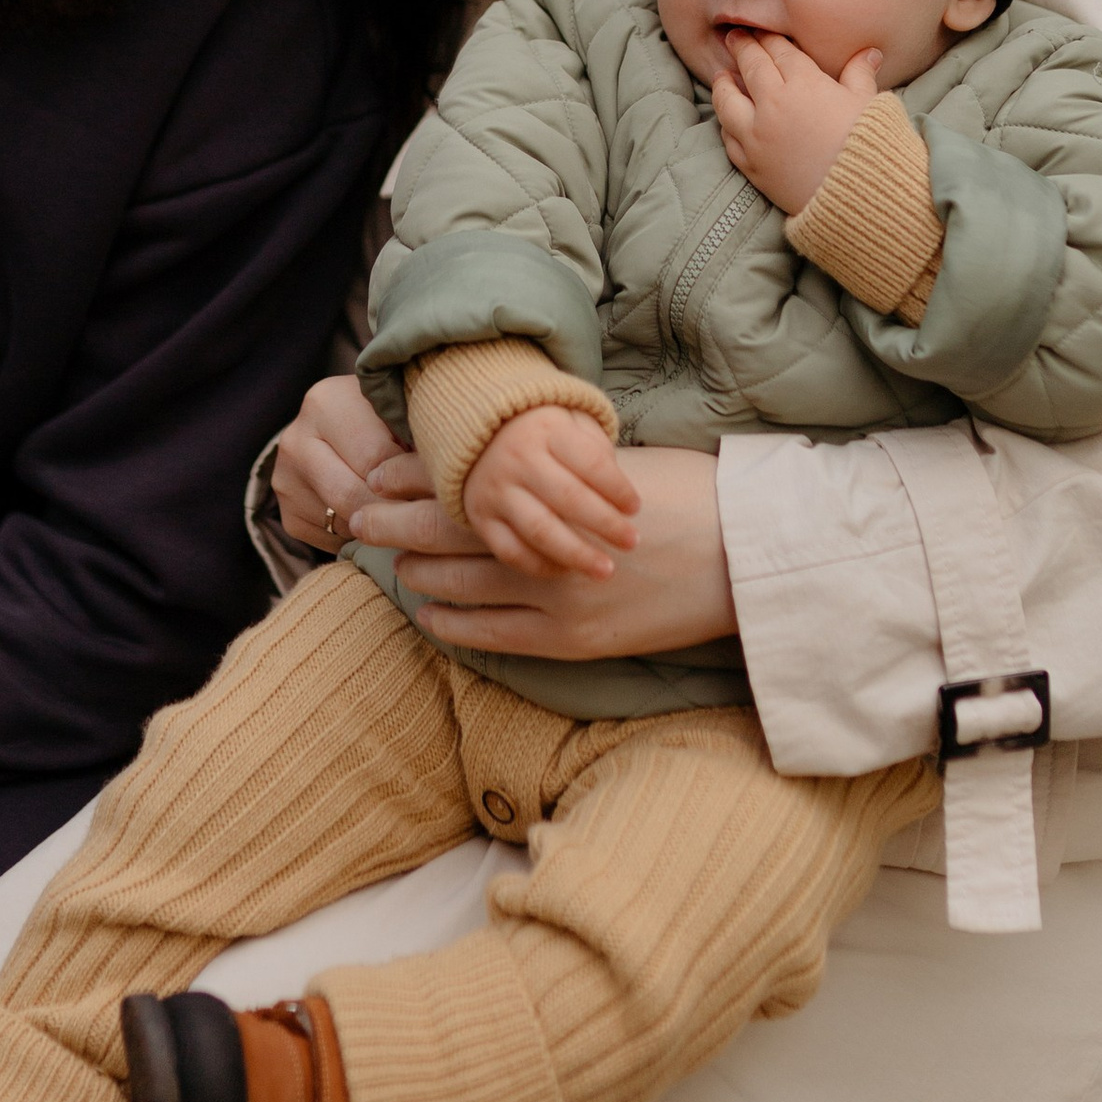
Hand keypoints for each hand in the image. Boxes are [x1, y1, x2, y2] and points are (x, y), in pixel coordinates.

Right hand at [270, 372, 431, 552]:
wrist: (336, 427)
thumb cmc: (381, 414)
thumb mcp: (397, 408)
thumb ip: (416, 431)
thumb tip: (443, 476)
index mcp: (325, 403)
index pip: (375, 458)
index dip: (413, 477)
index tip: (444, 490)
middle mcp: (295, 441)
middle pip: (354, 496)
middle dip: (398, 510)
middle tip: (434, 518)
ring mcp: (286, 481)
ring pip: (347, 523)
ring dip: (384, 526)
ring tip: (414, 518)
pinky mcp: (289, 516)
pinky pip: (335, 541)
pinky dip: (365, 537)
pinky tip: (382, 519)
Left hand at [356, 447, 732, 659]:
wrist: (744, 553)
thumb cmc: (687, 491)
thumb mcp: (609, 462)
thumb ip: (550, 469)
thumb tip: (497, 463)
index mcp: (550, 491)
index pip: (454, 485)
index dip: (407, 483)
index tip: (374, 477)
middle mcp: (541, 543)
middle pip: (440, 535)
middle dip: (391, 528)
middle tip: (357, 519)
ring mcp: (553, 596)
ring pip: (456, 586)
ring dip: (416, 573)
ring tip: (394, 562)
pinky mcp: (570, 639)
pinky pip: (490, 636)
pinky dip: (451, 622)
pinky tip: (430, 612)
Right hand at [460, 406, 640, 581]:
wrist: (475, 429)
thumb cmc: (540, 429)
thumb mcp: (570, 419)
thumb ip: (595, 447)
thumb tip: (619, 493)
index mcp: (547, 430)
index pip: (591, 463)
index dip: (618, 488)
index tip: (635, 508)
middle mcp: (518, 460)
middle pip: (569, 498)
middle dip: (606, 524)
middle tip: (631, 542)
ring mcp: (496, 490)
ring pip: (540, 530)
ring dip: (577, 555)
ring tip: (605, 570)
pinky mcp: (480, 517)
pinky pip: (510, 550)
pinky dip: (539, 566)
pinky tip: (566, 570)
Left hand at [712, 34, 881, 214]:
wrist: (855, 196)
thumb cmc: (867, 145)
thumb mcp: (867, 103)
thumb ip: (861, 74)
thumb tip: (870, 52)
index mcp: (804, 83)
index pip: (779, 52)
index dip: (768, 38)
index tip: (758, 29)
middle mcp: (773, 104)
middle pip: (751, 68)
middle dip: (741, 48)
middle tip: (733, 36)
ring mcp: (757, 135)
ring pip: (728, 101)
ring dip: (724, 84)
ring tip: (722, 75)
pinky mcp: (751, 165)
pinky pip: (729, 138)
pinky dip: (726, 124)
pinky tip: (728, 119)